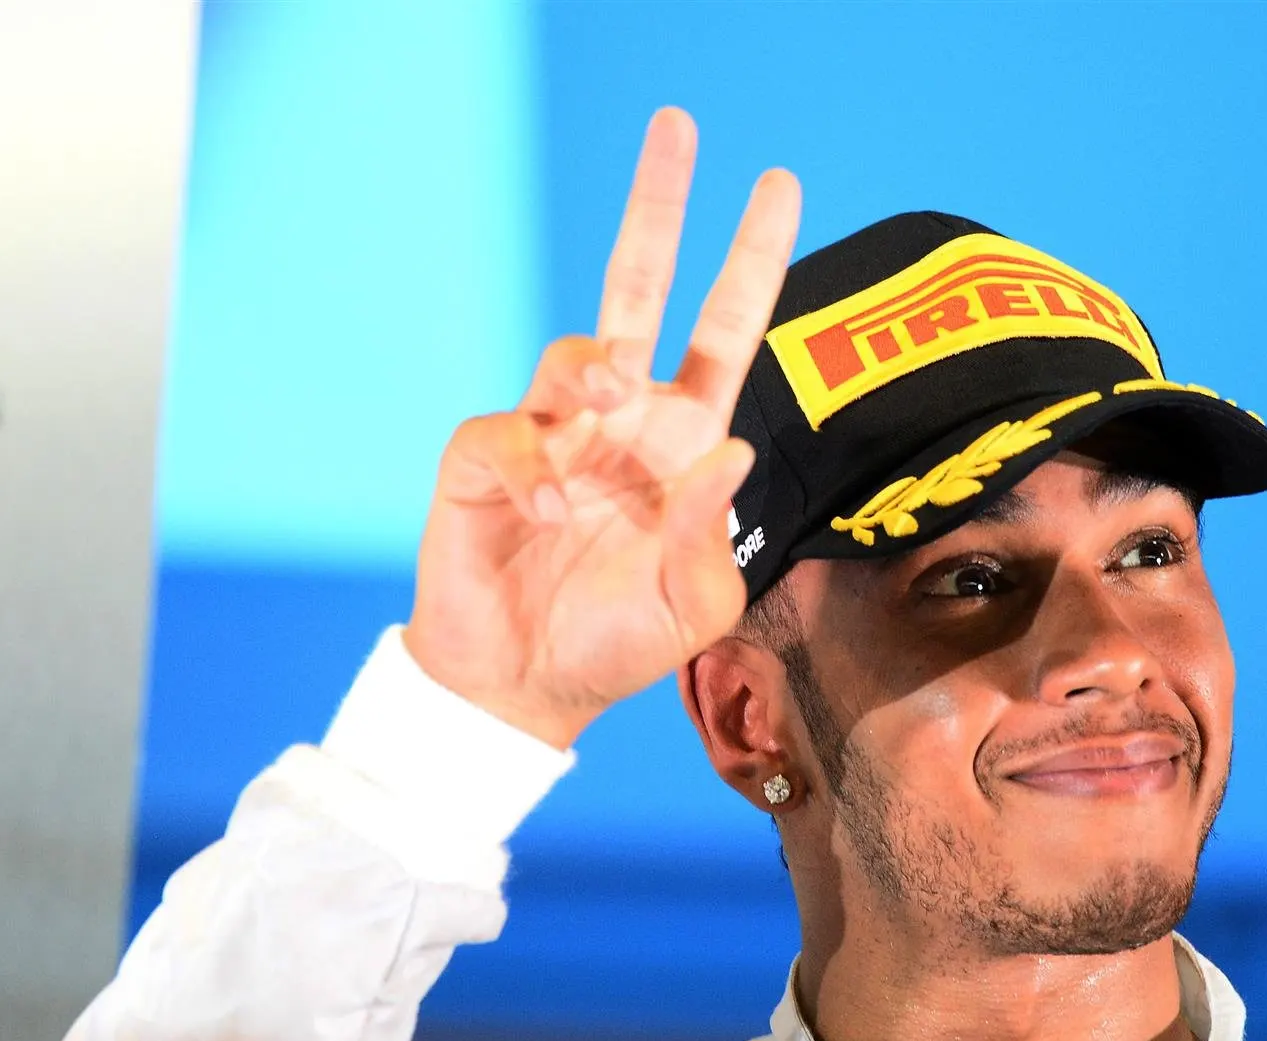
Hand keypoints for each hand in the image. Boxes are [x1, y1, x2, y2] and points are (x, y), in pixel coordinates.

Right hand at [404, 108, 801, 749]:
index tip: (780, 184)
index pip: (724, 331)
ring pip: (571, 349)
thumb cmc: (618, 642)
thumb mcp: (695, 605)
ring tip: (606, 397)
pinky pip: (506, 432)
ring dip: (591, 363)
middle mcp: (619, 418)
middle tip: (680, 125)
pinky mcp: (486, 460)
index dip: (752, 261)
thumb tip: (732, 448)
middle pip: (639, 289)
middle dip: (660, 208)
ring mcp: (551, 433)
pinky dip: (533, 468)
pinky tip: (553, 516)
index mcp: (682, 439)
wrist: (526, 689)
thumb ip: (715, 534)